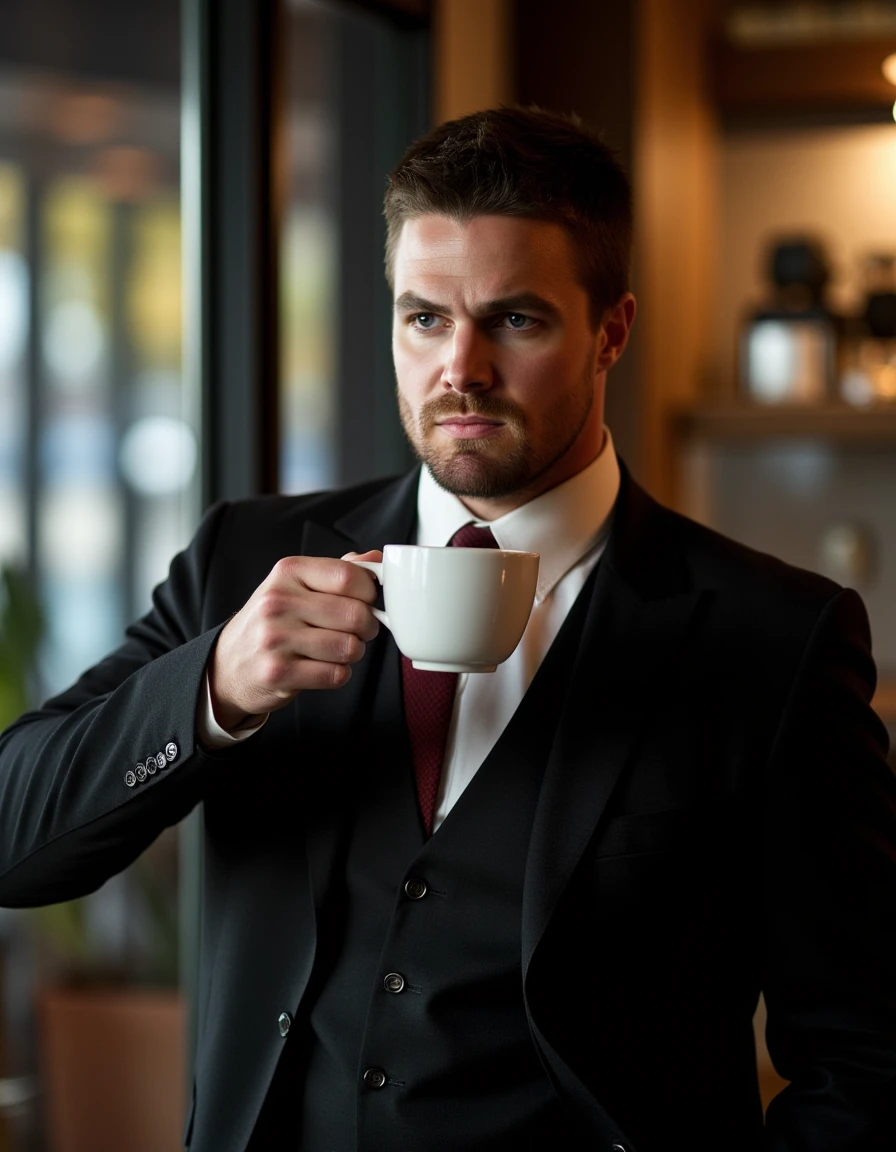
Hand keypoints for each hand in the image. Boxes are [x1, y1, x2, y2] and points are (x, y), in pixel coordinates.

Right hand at [209, 551, 381, 729]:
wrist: (232, 661)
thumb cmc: (275, 620)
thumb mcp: (299, 585)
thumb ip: (340, 570)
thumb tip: (376, 559)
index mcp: (288, 572)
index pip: (349, 576)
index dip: (370, 592)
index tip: (367, 601)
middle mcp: (278, 602)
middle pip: (355, 614)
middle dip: (368, 626)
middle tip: (359, 630)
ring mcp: (275, 638)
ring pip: (350, 647)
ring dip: (354, 652)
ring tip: (337, 648)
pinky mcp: (278, 672)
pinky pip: (336, 675)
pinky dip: (339, 674)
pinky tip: (323, 666)